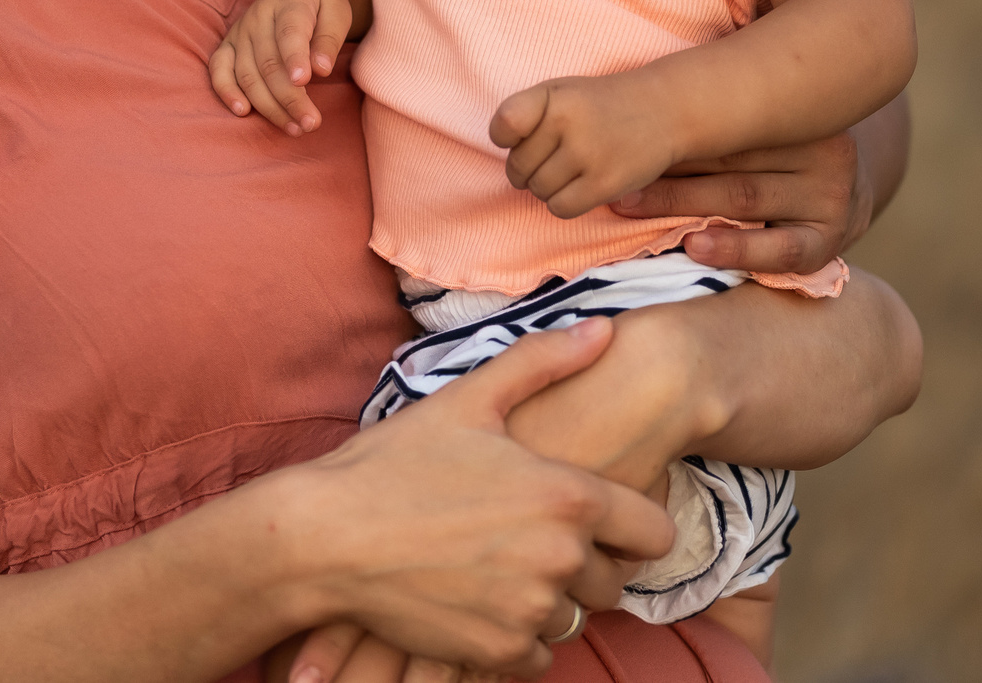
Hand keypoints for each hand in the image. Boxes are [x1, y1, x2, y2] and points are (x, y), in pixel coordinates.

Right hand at [211, 0, 354, 134]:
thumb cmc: (321, 5)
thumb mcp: (338, 12)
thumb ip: (329, 39)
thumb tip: (320, 69)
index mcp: (289, 2)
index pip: (289, 31)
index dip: (294, 57)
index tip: (303, 81)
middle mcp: (258, 17)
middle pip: (269, 62)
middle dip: (290, 98)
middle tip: (311, 123)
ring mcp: (240, 32)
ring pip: (248, 74)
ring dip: (268, 106)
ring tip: (294, 128)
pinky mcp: (228, 46)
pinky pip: (219, 70)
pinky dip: (226, 91)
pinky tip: (243, 112)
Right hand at [283, 318, 672, 676]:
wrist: (326, 537)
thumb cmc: (395, 463)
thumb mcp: (470, 400)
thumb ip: (544, 362)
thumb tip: (604, 331)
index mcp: (567, 496)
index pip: (655, 532)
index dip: (634, 527)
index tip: (605, 522)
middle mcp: (560, 558)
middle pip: (614, 583)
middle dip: (585, 566)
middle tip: (533, 542)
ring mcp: (529, 611)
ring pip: (573, 619)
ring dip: (550, 602)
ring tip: (502, 569)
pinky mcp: (495, 650)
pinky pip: (537, 657)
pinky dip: (516, 638)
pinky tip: (481, 603)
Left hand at [488, 77, 676, 221]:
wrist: (664, 110)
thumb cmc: (600, 105)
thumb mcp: (562, 91)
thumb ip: (526, 115)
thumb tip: (504, 158)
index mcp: (553, 95)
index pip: (505, 125)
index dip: (504, 138)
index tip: (519, 137)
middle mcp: (568, 122)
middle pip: (518, 167)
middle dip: (527, 169)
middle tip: (552, 158)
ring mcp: (588, 154)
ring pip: (538, 191)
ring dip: (547, 188)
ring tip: (570, 170)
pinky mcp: (605, 183)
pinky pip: (560, 208)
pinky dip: (564, 202)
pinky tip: (579, 187)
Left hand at [610, 129, 873, 274]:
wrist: (846, 187)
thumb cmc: (778, 150)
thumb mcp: (761, 123)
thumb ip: (718, 114)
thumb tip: (629, 107)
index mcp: (797, 108)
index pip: (725, 117)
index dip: (670, 127)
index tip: (616, 136)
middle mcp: (821, 146)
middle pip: (727, 156)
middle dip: (665, 166)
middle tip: (611, 177)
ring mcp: (831, 193)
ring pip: (744, 198)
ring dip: (682, 203)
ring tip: (631, 205)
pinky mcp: (832, 238)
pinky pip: (783, 249)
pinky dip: (737, 250)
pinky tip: (696, 248)